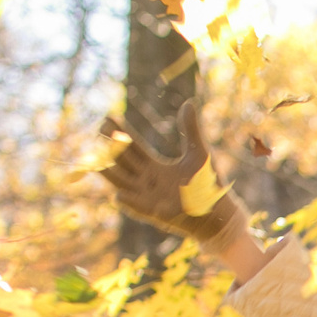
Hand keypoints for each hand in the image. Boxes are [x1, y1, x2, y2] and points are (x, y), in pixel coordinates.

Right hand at [98, 100, 246, 248]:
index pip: (132, 147)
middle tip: (100, 131)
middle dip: (111, 148)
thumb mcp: (198, 152)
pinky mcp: (157, 214)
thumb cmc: (208, 183)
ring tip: (96, 163)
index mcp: (154, 166)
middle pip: (123, 162)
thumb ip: (190, 130)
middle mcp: (147, 181)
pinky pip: (138, 208)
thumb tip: (188, 103)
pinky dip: (130, 202)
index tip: (108, 118)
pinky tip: (119, 195)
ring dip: (110, 174)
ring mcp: (149, 198)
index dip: (121, 132)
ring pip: (123, 184)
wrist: (219, 212)